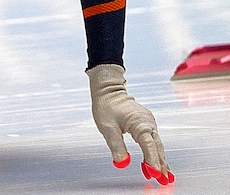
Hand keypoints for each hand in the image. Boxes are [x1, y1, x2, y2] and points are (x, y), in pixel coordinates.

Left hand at [86, 64, 173, 184]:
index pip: (149, 146)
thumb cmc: (106, 106)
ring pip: (156, 145)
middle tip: (164, 181)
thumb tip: (122, 163)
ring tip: (163, 176)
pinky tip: (154, 162)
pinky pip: (153, 141)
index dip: (152, 161)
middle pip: (157, 148)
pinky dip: (154, 152)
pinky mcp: (146, 124)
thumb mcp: (107, 128)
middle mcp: (148, 124)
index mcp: (140, 124)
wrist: (108, 91)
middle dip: (161, 165)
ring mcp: (149, 123)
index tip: (154, 174)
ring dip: (159, 160)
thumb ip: (116, 146)